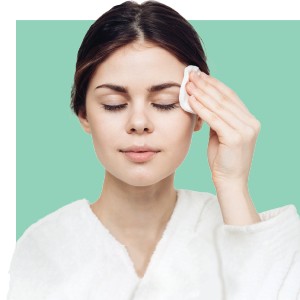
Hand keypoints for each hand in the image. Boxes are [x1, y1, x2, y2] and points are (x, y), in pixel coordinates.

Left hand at [186, 71, 260, 192]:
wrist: (230, 181)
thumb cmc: (223, 160)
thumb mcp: (222, 135)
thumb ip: (218, 119)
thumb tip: (205, 103)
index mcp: (249, 120)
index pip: (230, 96)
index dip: (214, 84)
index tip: (200, 76)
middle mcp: (251, 122)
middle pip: (224, 98)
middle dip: (206, 85)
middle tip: (191, 75)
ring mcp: (245, 130)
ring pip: (219, 106)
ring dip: (201, 94)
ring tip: (188, 85)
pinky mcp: (236, 138)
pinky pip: (214, 119)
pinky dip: (201, 108)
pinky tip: (190, 100)